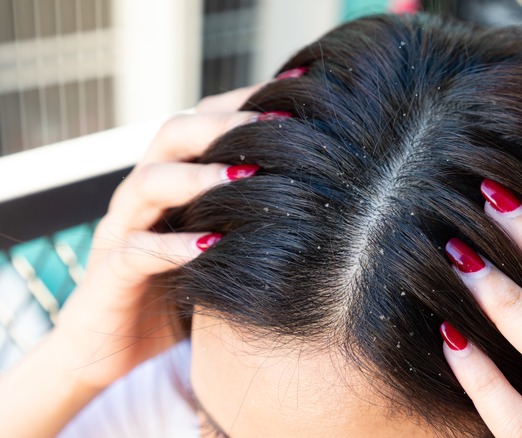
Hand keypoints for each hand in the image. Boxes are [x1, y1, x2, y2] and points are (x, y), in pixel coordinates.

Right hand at [53, 84, 268, 390]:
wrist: (113, 349)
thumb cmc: (178, 290)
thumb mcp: (218, 246)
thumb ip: (247, 215)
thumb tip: (319, 192)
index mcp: (172, 180)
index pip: (203, 121)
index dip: (244, 103)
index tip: (295, 93)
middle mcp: (144, 196)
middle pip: (172, 135)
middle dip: (223, 124)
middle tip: (274, 125)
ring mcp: (123, 230)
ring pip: (148, 183)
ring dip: (198, 176)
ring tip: (246, 176)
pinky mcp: (110, 274)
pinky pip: (135, 251)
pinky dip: (171, 246)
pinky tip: (210, 247)